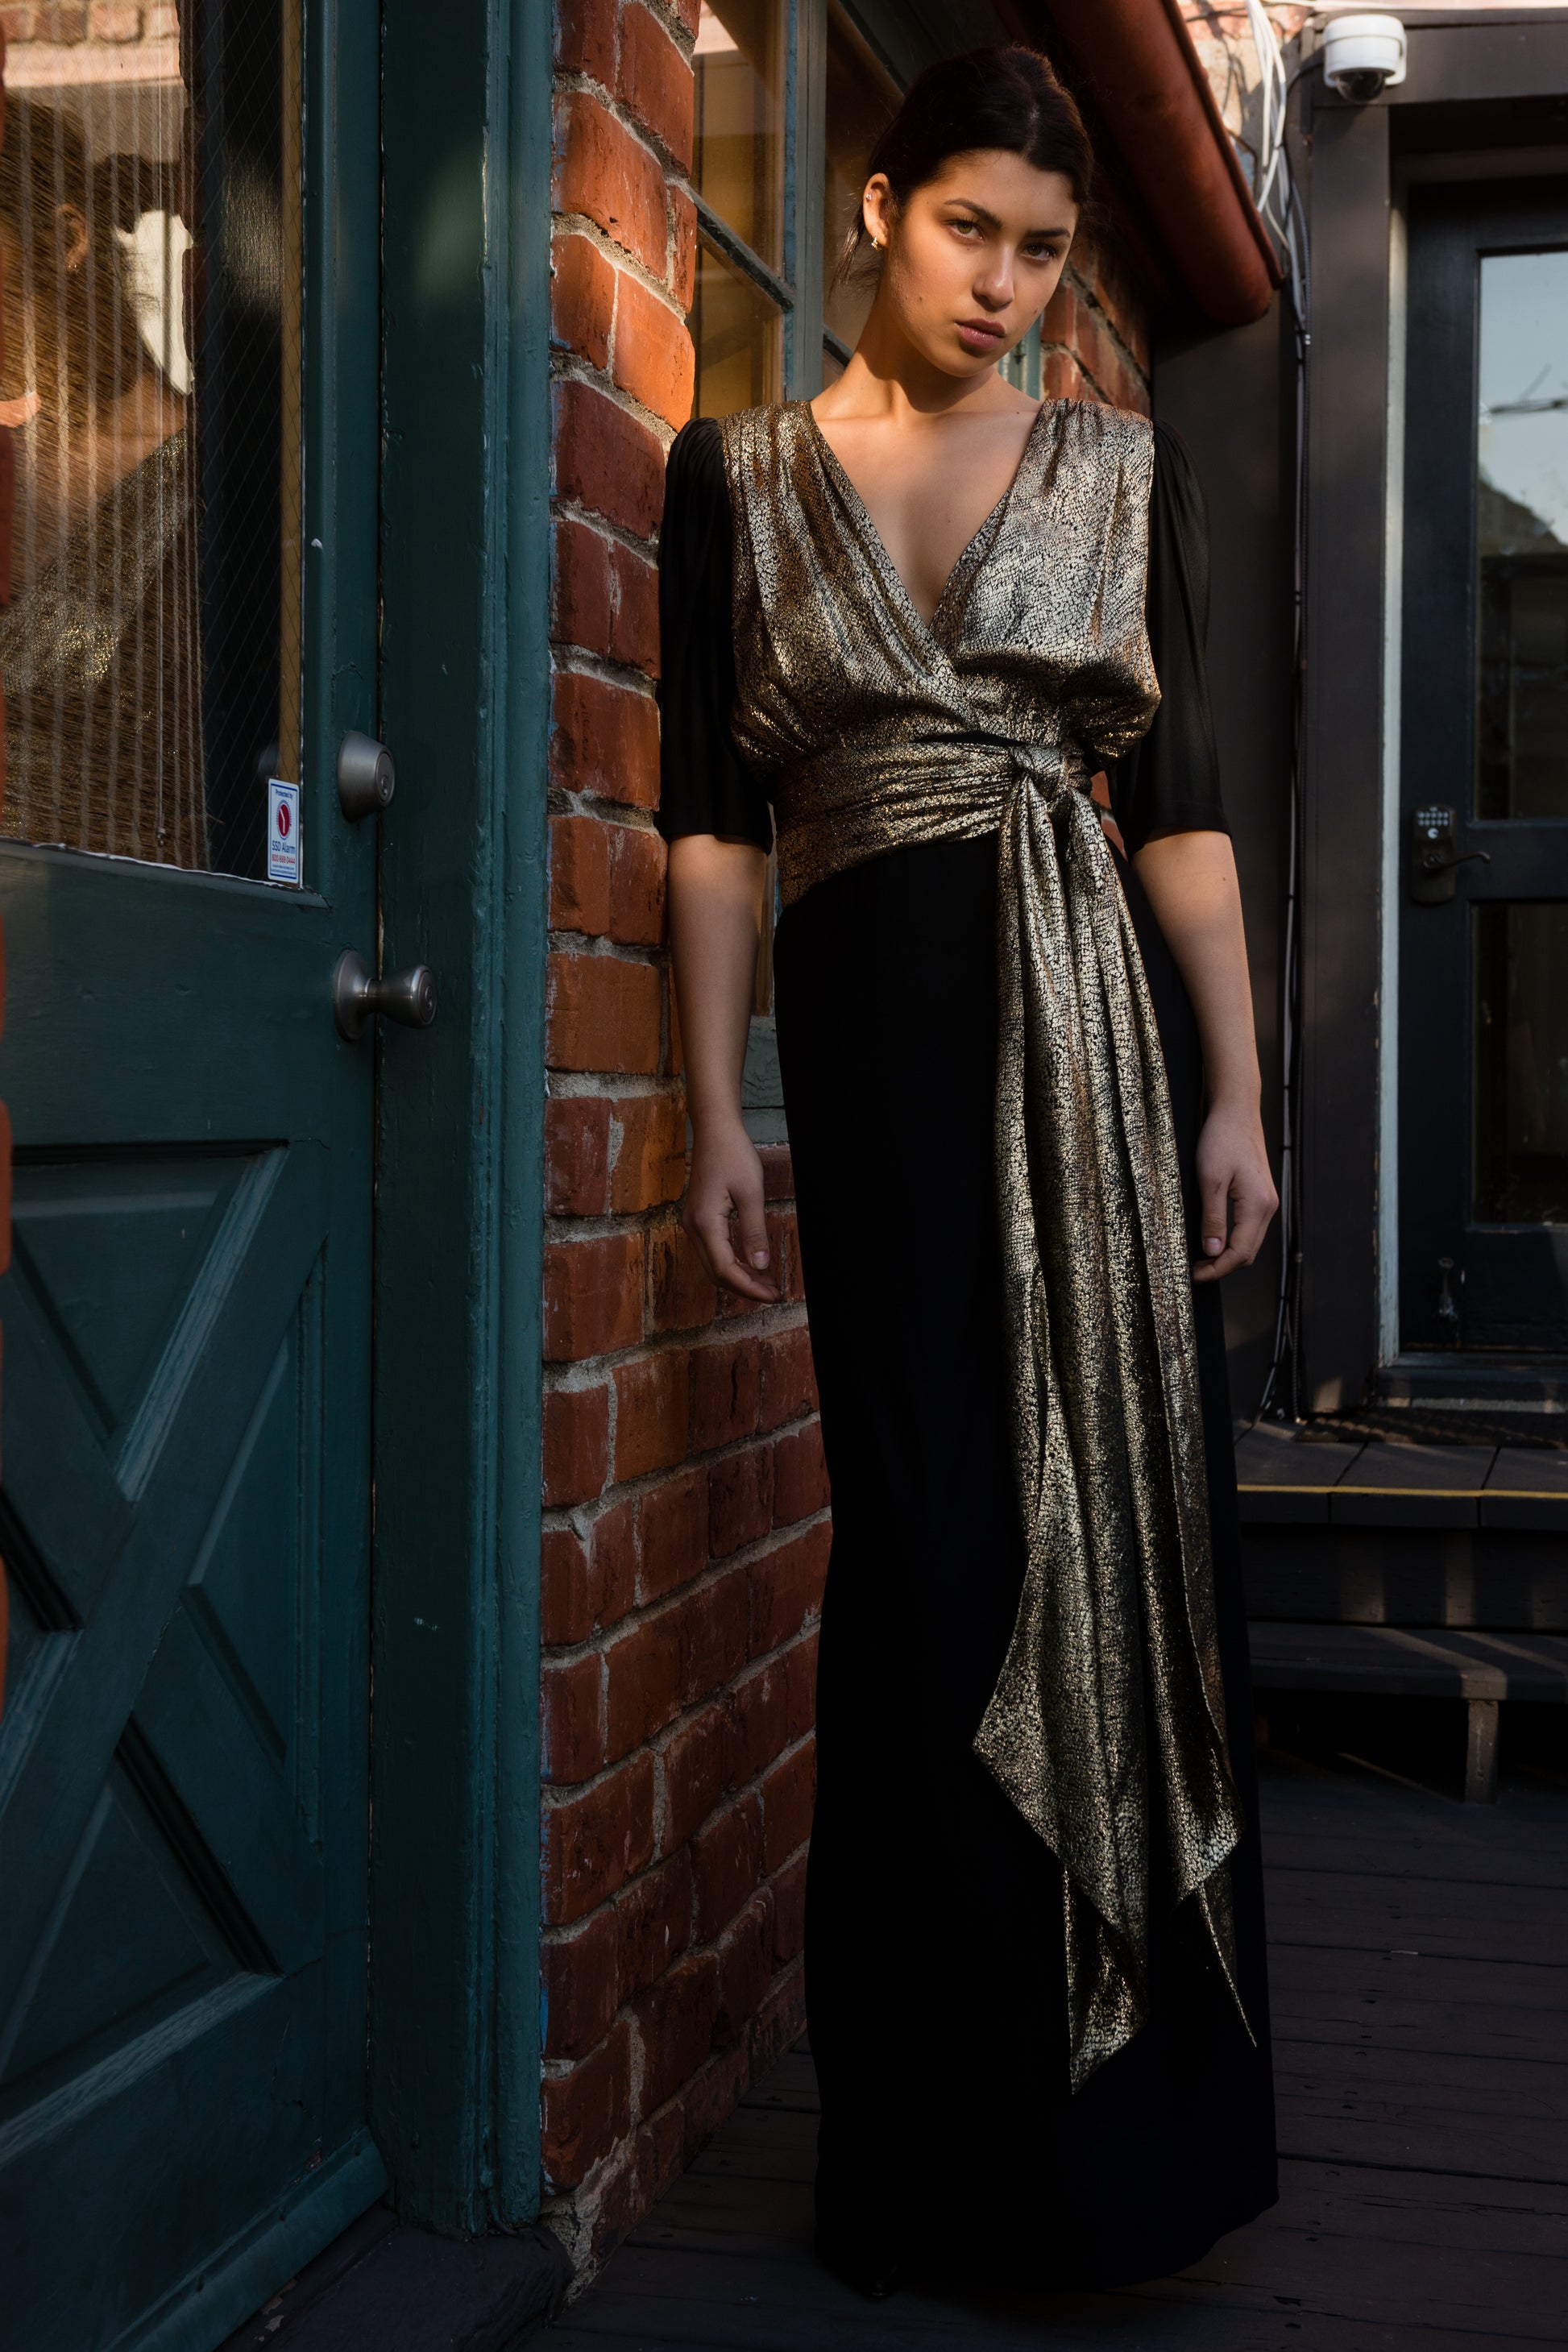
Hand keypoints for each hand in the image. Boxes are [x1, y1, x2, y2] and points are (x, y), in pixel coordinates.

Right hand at [684, 1117, 779, 1302]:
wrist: (715, 1131)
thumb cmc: (733, 1155)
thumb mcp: (751, 1194)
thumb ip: (754, 1232)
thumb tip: (760, 1266)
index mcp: (705, 1223)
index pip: (725, 1269)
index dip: (749, 1287)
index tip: (773, 1295)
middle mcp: (693, 1228)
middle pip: (716, 1273)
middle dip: (745, 1287)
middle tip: (774, 1293)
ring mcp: (693, 1224)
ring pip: (713, 1265)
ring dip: (739, 1277)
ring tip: (766, 1283)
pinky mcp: (698, 1220)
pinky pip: (713, 1252)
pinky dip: (732, 1263)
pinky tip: (751, 1265)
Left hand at [1191, 1099, 1277, 1283]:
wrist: (1236, 1111)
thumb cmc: (1221, 1139)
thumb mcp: (1210, 1180)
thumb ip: (1213, 1219)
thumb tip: (1213, 1253)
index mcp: (1258, 1206)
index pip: (1240, 1253)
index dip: (1217, 1270)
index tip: (1193, 1276)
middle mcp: (1268, 1207)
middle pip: (1248, 1253)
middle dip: (1221, 1267)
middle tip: (1193, 1270)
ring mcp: (1266, 1201)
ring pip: (1249, 1242)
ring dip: (1226, 1255)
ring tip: (1199, 1259)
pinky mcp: (1260, 1195)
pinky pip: (1249, 1228)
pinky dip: (1232, 1241)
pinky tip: (1212, 1239)